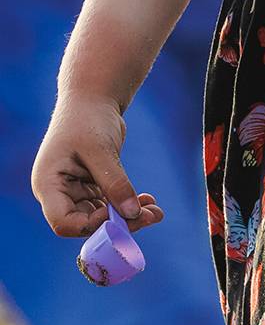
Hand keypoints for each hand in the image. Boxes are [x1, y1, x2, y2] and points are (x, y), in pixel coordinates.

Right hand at [31, 94, 163, 237]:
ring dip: (128, 216)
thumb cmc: (88, 118)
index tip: (116, 214)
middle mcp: (60, 193)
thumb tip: (132, 214)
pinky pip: (110, 204)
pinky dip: (128, 204)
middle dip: (118, 223)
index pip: (63, 222)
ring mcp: (76, 191)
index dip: (90, 225)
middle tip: (149, 217)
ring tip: (156, 212)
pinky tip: (148, 201)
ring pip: (101, 216)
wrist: (93, 98)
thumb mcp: (100, 149)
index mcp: (49, 184)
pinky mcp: (93, 186)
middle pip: (86, 223)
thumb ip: (114, 182)